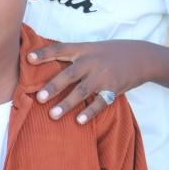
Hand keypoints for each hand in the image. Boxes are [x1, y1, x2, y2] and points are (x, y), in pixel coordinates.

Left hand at [28, 39, 152, 123]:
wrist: (140, 56)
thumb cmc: (109, 52)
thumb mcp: (91, 47)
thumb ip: (72, 54)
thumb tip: (45, 62)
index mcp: (83, 49)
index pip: (60, 49)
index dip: (44, 53)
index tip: (28, 58)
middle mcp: (91, 61)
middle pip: (70, 74)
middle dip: (54, 86)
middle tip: (39, 98)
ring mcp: (103, 76)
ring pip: (82, 91)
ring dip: (67, 104)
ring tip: (53, 115)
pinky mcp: (113, 88)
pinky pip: (100, 103)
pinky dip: (89, 112)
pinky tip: (79, 121)